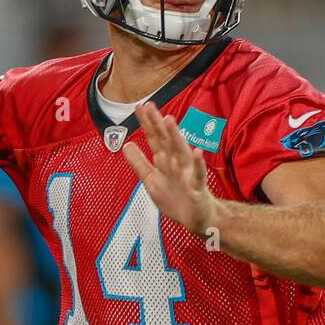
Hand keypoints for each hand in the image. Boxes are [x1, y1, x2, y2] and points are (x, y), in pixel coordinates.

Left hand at [122, 102, 219, 238]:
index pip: (154, 139)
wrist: (196, 218)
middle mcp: (176, 163)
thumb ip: (139, 163)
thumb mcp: (151, 180)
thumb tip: (126, 145)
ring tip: (169, 120)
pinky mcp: (197, 188)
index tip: (139, 107)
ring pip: (181, 152)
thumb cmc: (176, 197)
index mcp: (165, 161)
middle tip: (151, 106)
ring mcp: (188, 173)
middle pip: (166, 140)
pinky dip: (198, 165)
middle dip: (158, 124)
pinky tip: (197, 152)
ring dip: (175, 136)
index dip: (146, 124)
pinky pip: (198, 175)